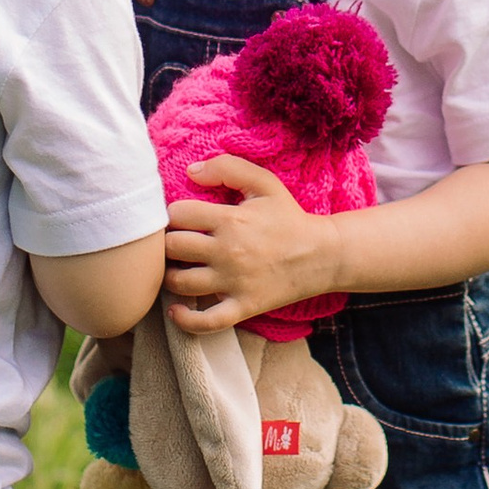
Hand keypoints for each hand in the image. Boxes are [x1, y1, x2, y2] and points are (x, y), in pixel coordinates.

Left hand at [162, 154, 328, 329]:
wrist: (322, 255)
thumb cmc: (289, 217)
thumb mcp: (265, 183)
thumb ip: (228, 167)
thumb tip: (191, 171)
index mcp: (230, 220)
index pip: (177, 214)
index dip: (171, 214)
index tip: (179, 219)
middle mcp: (227, 252)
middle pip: (172, 248)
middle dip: (166, 244)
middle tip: (173, 243)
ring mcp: (233, 282)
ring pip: (180, 283)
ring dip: (170, 276)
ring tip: (176, 269)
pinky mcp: (242, 306)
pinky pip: (205, 321)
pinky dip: (185, 320)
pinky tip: (176, 310)